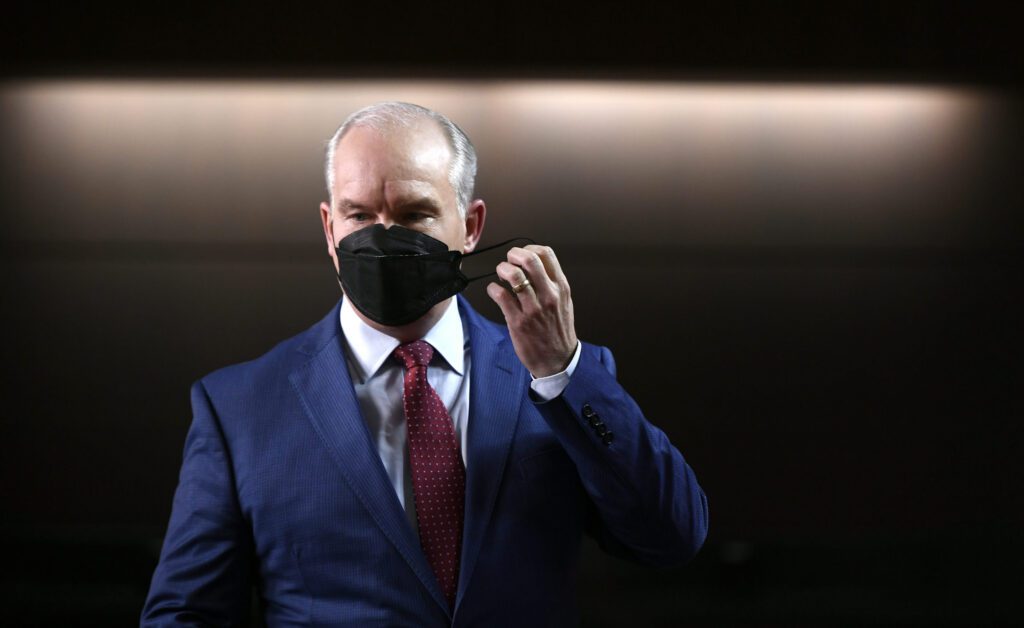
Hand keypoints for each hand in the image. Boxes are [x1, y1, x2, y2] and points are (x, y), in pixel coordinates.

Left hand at [486, 245, 577, 377]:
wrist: (558, 360)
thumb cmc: (558, 331)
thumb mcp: (564, 302)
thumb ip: (552, 283)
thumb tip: (533, 265)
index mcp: (561, 288)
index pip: (547, 254)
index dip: (529, 248)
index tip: (522, 255)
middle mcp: (548, 295)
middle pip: (530, 259)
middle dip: (513, 254)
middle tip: (508, 261)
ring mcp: (533, 309)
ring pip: (514, 276)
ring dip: (502, 269)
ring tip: (501, 275)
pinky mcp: (518, 322)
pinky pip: (501, 296)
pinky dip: (493, 289)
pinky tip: (495, 291)